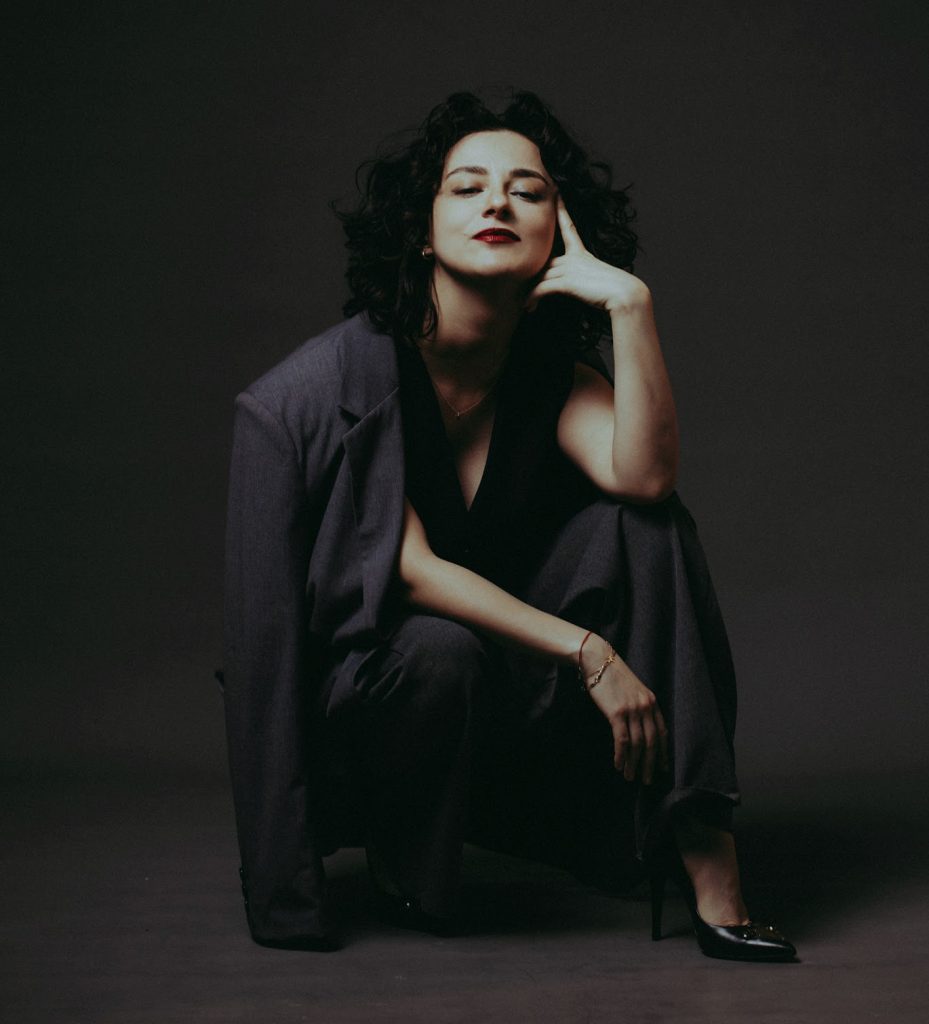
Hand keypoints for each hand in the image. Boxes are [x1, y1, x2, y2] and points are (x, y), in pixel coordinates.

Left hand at [525, 195, 650, 314]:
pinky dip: (534, 298)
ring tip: (523, 305)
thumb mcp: (596, 279)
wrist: (625, 295)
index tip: (557, 193)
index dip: (561, 209)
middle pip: (544, 262)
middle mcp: (574, 257)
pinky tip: (529, 307)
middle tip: (520, 289)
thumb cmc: (614, 290)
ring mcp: (570, 268)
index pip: (568, 227)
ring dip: (530, 292)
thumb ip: (582, 278)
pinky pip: (543, 288)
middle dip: (531, 275)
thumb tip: (576, 285)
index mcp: (582, 253)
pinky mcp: (567, 282)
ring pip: (541, 276)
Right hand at [580, 637, 669, 784]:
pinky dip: (621, 756)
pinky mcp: (617, 713)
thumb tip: (638, 726)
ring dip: (634, 764)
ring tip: (630, 777)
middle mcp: (646, 707)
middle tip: (647, 780)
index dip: (662, 752)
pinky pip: (622, 740)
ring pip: (637, 745)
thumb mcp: (632, 689)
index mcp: (651, 701)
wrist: (598, 659)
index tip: (661, 767)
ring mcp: (632, 710)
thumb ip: (638, 705)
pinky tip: (618, 765)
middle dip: (650, 764)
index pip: (662, 732)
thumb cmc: (611, 674)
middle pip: (652, 742)